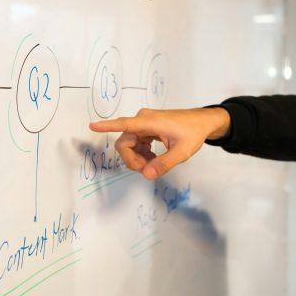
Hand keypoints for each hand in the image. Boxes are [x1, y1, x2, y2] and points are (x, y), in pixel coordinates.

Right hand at [89, 107, 230, 179]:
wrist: (203, 122)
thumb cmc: (193, 133)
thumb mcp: (182, 152)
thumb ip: (164, 164)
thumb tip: (146, 175)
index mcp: (149, 122)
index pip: (124, 124)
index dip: (107, 126)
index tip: (92, 125)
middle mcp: (143, 120)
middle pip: (124, 142)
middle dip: (132, 159)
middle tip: (147, 170)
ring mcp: (144, 123)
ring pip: (129, 144)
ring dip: (137, 157)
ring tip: (153, 165)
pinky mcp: (147, 127)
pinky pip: (136, 142)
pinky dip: (141, 153)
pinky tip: (152, 158)